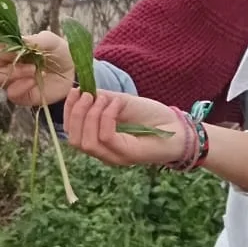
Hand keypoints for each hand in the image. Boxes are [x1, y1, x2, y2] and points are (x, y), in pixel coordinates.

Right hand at [0, 30, 74, 106]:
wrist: (71, 71)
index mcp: (7, 45)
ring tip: (33, 69)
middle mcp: (3, 62)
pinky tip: (34, 81)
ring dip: (12, 72)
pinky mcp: (18, 95)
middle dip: (2, 57)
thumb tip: (20, 40)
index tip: (1, 40)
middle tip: (23, 55)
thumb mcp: (50, 40)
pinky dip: (21, 86)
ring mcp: (9, 79)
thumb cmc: (57, 51)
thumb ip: (34, 40)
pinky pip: (10, 92)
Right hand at [62, 89, 185, 167]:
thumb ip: (101, 100)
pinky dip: (107, 117)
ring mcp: (114, 156)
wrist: (178, 127)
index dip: (68, 111)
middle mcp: (104, 152)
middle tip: (87, 94)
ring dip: (90, 115)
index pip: (71, 133)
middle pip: (74, 140)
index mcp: (99, 140)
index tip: (74, 90)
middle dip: (76, 114)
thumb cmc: (152, 116)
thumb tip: (81, 92)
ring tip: (103, 99)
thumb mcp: (121, 102)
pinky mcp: (127, 155)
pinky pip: (106, 137)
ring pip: (86, 142)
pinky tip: (117, 104)